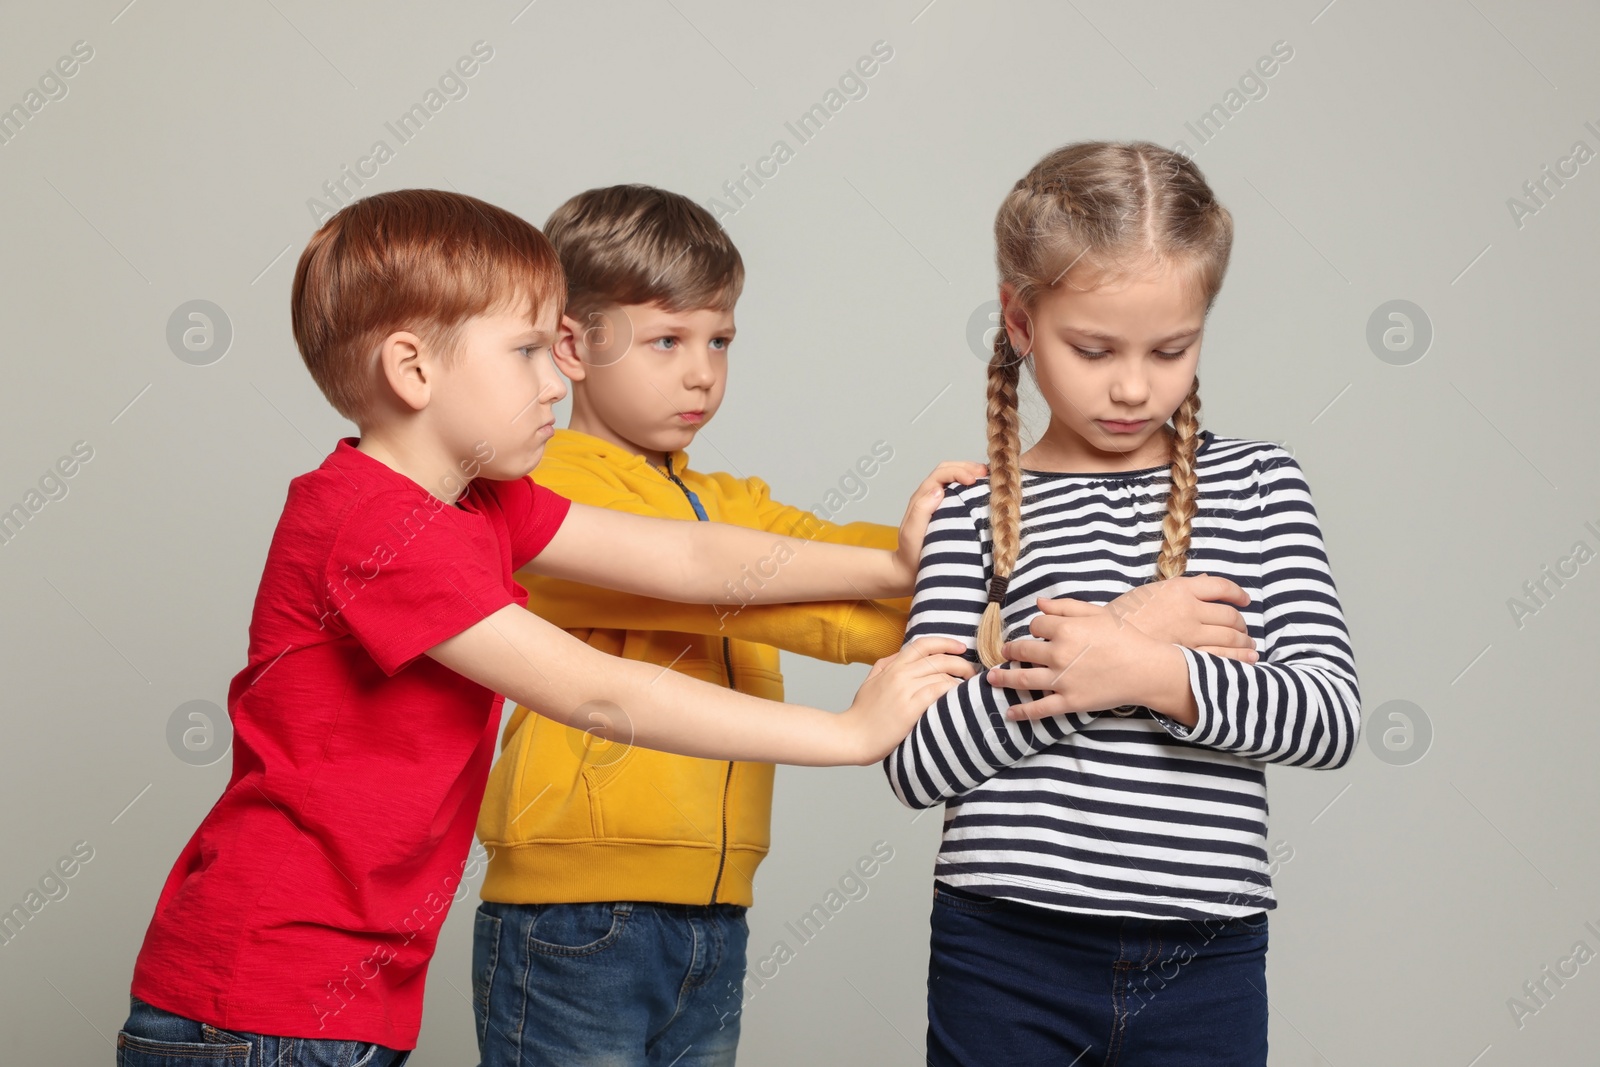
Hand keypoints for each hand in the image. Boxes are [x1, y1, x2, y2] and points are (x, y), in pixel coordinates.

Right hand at [843, 636, 976, 763]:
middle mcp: (900, 673)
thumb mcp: (871, 681)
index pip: (923, 644)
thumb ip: (886, 665)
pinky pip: (938, 691)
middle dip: (961, 662)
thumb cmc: (862, 713)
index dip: (946, 642)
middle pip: (939, 658)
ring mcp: (905, 690)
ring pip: (941, 674)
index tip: (961, 648)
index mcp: (892, 666)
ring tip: (968, 688)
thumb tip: (902, 655)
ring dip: (960, 679)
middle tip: (971, 672)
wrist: (852, 736)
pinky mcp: (910, 708)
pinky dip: (952, 691)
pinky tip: (958, 698)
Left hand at [892, 461, 988, 591]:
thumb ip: (921, 510)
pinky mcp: (949, 513)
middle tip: (986, 473)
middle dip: (967, 467)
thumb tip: (939, 490)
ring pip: (955, 479)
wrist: (910, 571)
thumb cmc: (911, 554)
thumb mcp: (911, 533)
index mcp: (922, 497)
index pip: (941, 474)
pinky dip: (973, 488)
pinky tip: (985, 493)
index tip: (973, 480)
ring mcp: (940, 504)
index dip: (958, 471)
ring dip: (971, 474)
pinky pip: (961, 493)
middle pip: (949, 469)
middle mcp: (931, 496)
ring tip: (988, 478)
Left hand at [983, 597, 1160, 719]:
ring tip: (991, 678)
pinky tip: (1009, 712)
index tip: (1038, 632)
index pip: (1036, 626)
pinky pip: (1039, 709)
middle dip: (1012, 650)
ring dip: (1003, 678)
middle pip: (1023, 651)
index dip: (1036, 627)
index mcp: (1065, 629)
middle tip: (1006, 652)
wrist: (1146, 668)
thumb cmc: (1125, 638)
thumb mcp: (1097, 614)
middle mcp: (1058, 654)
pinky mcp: (1069, 702)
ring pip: (1022, 679)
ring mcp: (1062, 680)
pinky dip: (1022, 711)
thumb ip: (1066, 606)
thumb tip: (1038, 603)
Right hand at [1104, 575, 1257, 662]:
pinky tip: (1247, 660)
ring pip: (1231, 637)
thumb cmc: (1124, 616)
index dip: (1237, 594)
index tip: (1244, 600)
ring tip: (1249, 646)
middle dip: (1242, 624)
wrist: (1105, 640)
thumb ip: (1180, 587)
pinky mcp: (1187, 656)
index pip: (1221, 586)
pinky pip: (1222, 657)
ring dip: (1244, 642)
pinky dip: (1239, 658)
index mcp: (1179, 589)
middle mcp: (1189, 609)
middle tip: (1244, 630)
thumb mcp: (1150, 592)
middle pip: (1230, 615)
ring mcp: (1190, 634)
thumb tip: (1205, 581)